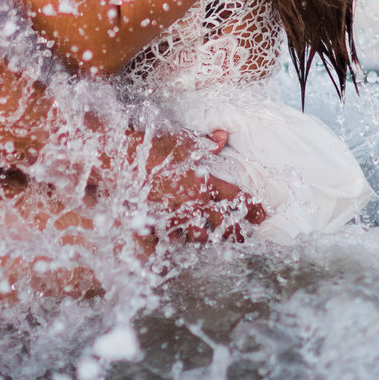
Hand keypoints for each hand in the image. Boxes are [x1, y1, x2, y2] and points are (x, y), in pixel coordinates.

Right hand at [143, 130, 264, 243]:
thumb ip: (205, 144)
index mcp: (202, 183)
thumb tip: (222, 139)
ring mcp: (174, 217)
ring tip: (222, 240)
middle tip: (246, 234)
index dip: (250, 208)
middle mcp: (191, 204)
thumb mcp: (180, 141)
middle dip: (236, 231)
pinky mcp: (156, 224)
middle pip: (221, 224)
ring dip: (213, 238)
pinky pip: (176, 239)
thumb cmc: (150, 148)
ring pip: (200, 236)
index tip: (260, 214)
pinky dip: (185, 241)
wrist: (118, 162)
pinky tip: (189, 241)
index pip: (234, 199)